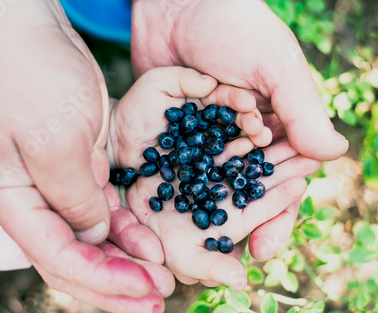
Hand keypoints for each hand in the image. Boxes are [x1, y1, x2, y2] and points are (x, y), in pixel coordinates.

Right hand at [0, 0, 170, 312]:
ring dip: (127, 263)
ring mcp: (55, 189)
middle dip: (117, 284)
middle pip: (74, 261)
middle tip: (158, 298)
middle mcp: (31, 203)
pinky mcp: (80, 173)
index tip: (145, 290)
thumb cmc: (36, 80)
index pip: (57, 258)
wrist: (36, 38)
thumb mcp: (56, 141)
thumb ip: (74, 197)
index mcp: (13, 201)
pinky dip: (129, 232)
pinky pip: (105, 215)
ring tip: (163, 280)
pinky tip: (154, 245)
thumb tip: (97, 236)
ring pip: (93, 243)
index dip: (103, 280)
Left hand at [109, 66, 271, 168]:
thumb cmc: (136, 107)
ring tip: (261, 142)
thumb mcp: (157, 82)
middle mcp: (211, 124)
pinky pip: (219, 165)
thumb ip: (184, 78)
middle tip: (261, 128)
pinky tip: (245, 159)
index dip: (240, 101)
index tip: (248, 104)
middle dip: (251, 124)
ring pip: (233, 143)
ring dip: (248, 143)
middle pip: (237, 123)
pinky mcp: (200, 168)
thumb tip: (211, 83)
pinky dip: (232, 162)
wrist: (116, 141)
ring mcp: (207, 147)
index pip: (228, 99)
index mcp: (205, 101)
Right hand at [125, 140, 319, 288]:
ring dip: (266, 144)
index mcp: (228, 216)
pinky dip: (235, 128)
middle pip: (258, 177)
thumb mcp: (183, 256)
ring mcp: (211, 168)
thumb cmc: (154, 236)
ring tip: (289, 132)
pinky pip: (218, 136)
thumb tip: (244, 282)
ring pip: (243, 154)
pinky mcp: (198, 148)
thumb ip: (212, 268)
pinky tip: (252, 117)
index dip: (280, 197)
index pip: (259, 206)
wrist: (124, 205)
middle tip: (312, 155)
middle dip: (284, 166)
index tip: (302, 184)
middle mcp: (223, 190)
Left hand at [131, 0, 346, 259]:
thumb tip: (335, 154)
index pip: (282, 179)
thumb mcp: (275, 66)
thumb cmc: (236, 26)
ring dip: (205, 218)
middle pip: (244, 192)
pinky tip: (164, 220)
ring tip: (194, 253)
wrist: (180, 1)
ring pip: (210, 187)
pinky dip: (173, 194)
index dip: (276, 214)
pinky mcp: (172, 132)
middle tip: (226, 264)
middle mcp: (240, 137)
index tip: (264, 248)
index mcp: (275, 125)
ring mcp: (204, 137)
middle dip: (238, 227)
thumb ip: (301, 109)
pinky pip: (175, 168)